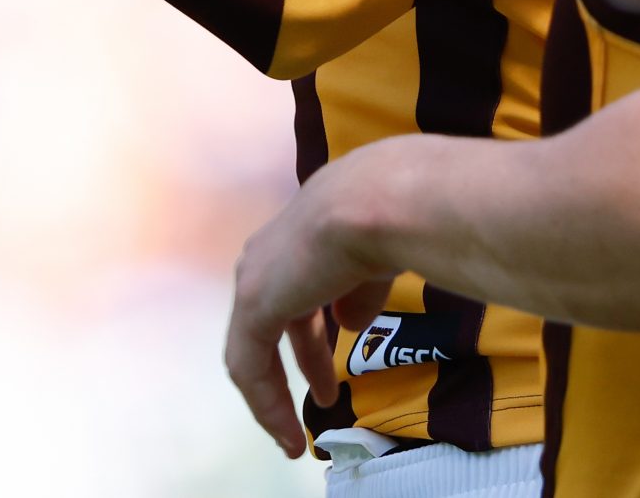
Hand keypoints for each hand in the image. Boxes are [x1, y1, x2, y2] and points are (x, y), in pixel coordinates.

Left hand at [223, 171, 395, 458]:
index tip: (333, 368)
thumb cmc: (389, 223)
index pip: (295, 293)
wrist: (376, 203)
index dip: (313, 334)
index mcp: (299, 237)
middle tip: (322, 397)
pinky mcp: (252, 306)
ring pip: (255, 348)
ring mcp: (255, 279)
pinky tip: (287, 432)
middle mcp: (268, 255)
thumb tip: (349, 324)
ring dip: (277, 393)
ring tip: (296, 435)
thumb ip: (358, 294)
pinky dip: (267, 402)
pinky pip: (249, 366)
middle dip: (302, 360)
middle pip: (274, 319)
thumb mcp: (376, 264)